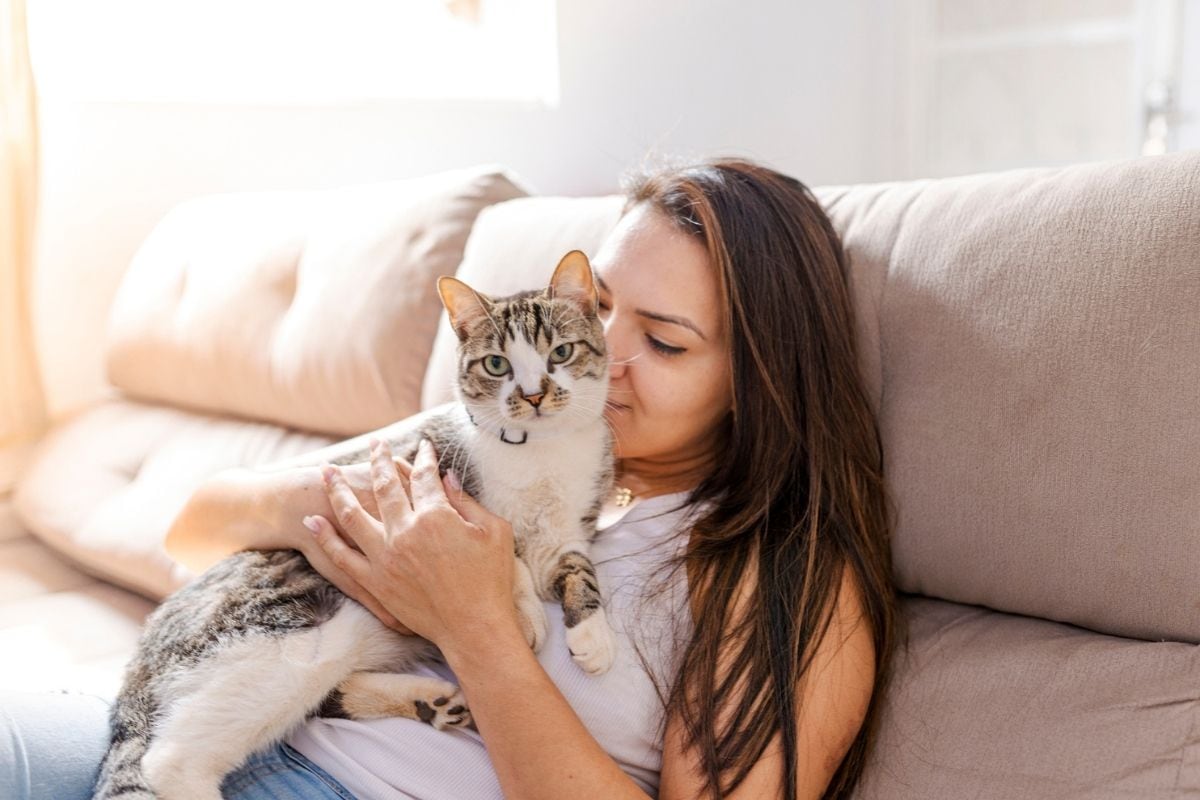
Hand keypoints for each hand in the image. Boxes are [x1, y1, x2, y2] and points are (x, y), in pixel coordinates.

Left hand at [304, 437, 519, 648]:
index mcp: (436, 516)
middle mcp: (404, 531)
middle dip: (379, 460)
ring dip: (337, 490)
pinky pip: (342, 556)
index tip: (423, 447)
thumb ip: (468, 502)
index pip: (424, 476)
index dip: (423, 458)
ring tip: (327, 471)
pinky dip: (326, 537)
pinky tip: (313, 521)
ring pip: (353, 515)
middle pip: (384, 486)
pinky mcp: (375, 582)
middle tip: (375, 445)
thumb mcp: (495, 532)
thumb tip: (447, 478)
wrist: (474, 627)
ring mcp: (385, 557)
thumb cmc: (491, 580)